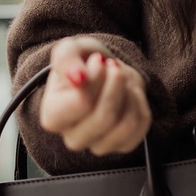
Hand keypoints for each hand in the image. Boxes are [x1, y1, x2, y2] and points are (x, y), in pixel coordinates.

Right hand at [40, 36, 151, 155]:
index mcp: (53, 117)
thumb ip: (66, 58)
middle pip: (105, 117)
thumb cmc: (84, 63)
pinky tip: (129, 93)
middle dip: (116, 83)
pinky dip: (140, 101)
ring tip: (121, 79)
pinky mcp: (123, 145)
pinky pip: (142, 124)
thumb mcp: (70, 50)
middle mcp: (73, 138)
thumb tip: (77, 76)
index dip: (96, 77)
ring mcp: (99, 146)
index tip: (97, 60)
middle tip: (114, 66)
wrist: (106, 72)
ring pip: (126, 124)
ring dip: (129, 92)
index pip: (81, 102)